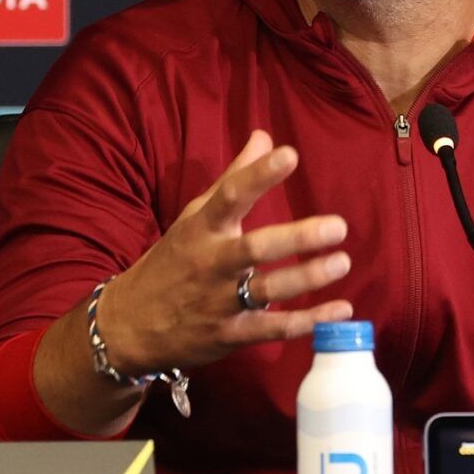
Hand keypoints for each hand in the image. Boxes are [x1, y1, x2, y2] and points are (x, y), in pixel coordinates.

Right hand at [98, 130, 353, 373]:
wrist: (130, 325)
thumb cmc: (172, 262)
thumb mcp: (194, 217)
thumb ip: (234, 179)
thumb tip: (265, 137)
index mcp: (202, 229)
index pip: (229, 196)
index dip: (259, 176)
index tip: (290, 155)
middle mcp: (211, 264)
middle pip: (255, 249)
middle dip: (298, 238)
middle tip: (338, 227)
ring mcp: (220, 302)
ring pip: (268, 290)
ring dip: (308, 278)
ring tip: (342, 262)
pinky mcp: (230, 335)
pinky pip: (274, 328)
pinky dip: (309, 321)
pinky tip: (341, 309)